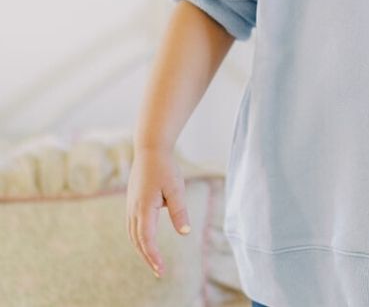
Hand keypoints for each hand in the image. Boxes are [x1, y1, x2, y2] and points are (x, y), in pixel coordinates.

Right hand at [126, 147, 191, 277]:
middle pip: (138, 241)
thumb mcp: (176, 188)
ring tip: (154, 261)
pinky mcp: (132, 203)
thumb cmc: (165, 168)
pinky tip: (147, 242)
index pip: (147, 239)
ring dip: (142, 249)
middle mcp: (134, 210)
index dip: (153, 256)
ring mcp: (130, 206)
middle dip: (148, 257)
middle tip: (159, 272)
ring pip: (133, 235)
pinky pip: (132, 227)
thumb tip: (185, 232)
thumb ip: (179, 211)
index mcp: (144, 208)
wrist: (150, 150)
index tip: (161, 270)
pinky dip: (139, 239)